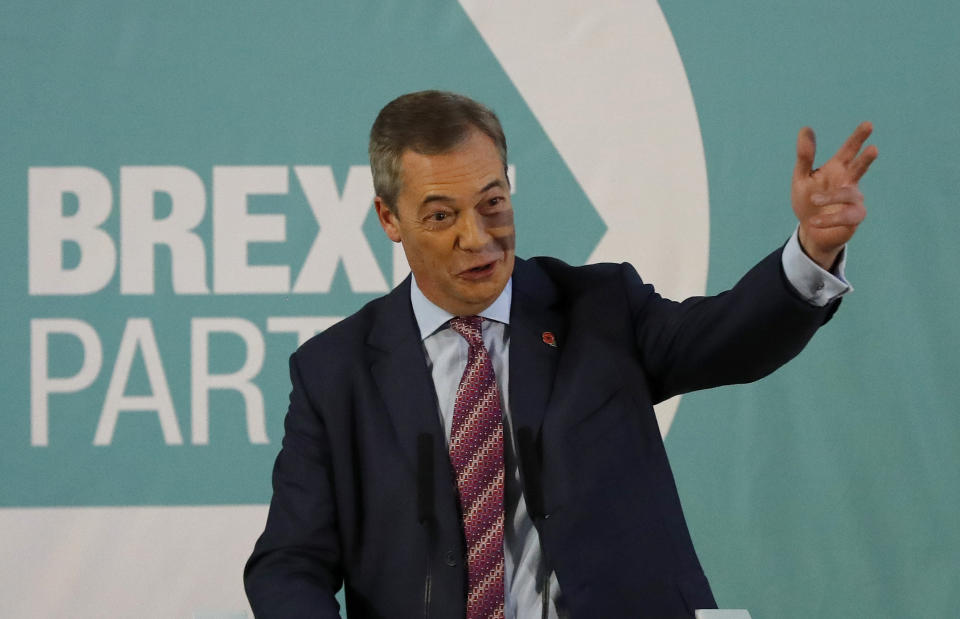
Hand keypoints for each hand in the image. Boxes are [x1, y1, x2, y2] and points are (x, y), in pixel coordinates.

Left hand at [791, 122, 877, 268]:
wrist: (811, 231)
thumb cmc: (807, 201)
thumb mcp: (801, 178)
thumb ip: (805, 156)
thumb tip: (806, 128)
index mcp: (837, 169)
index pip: (848, 151)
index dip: (858, 138)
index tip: (868, 125)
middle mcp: (848, 182)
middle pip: (859, 167)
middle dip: (866, 159)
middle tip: (874, 149)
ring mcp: (854, 200)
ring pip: (848, 194)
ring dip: (830, 197)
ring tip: (813, 200)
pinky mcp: (854, 218)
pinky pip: (846, 216)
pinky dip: (830, 218)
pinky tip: (814, 221)